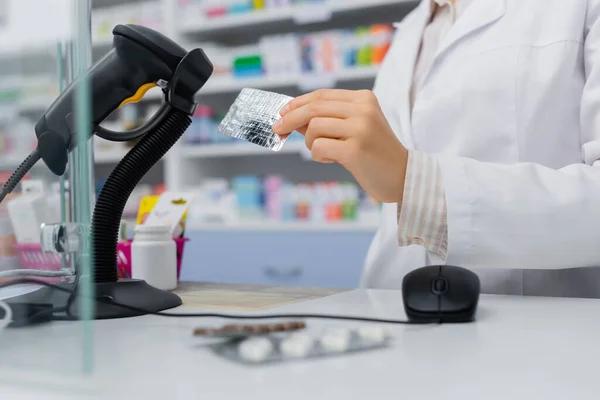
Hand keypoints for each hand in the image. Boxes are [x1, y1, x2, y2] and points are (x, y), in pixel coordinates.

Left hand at [272, 89, 408, 202]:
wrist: (402, 176)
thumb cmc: (375, 153)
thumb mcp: (354, 129)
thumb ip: (327, 120)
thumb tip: (291, 116)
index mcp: (364, 99)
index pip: (322, 96)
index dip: (297, 103)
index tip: (282, 113)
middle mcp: (363, 110)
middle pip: (314, 108)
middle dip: (290, 119)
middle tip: (278, 130)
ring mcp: (360, 129)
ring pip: (314, 127)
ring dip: (311, 143)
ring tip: (326, 153)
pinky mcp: (355, 150)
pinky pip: (319, 147)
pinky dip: (318, 155)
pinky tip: (331, 160)